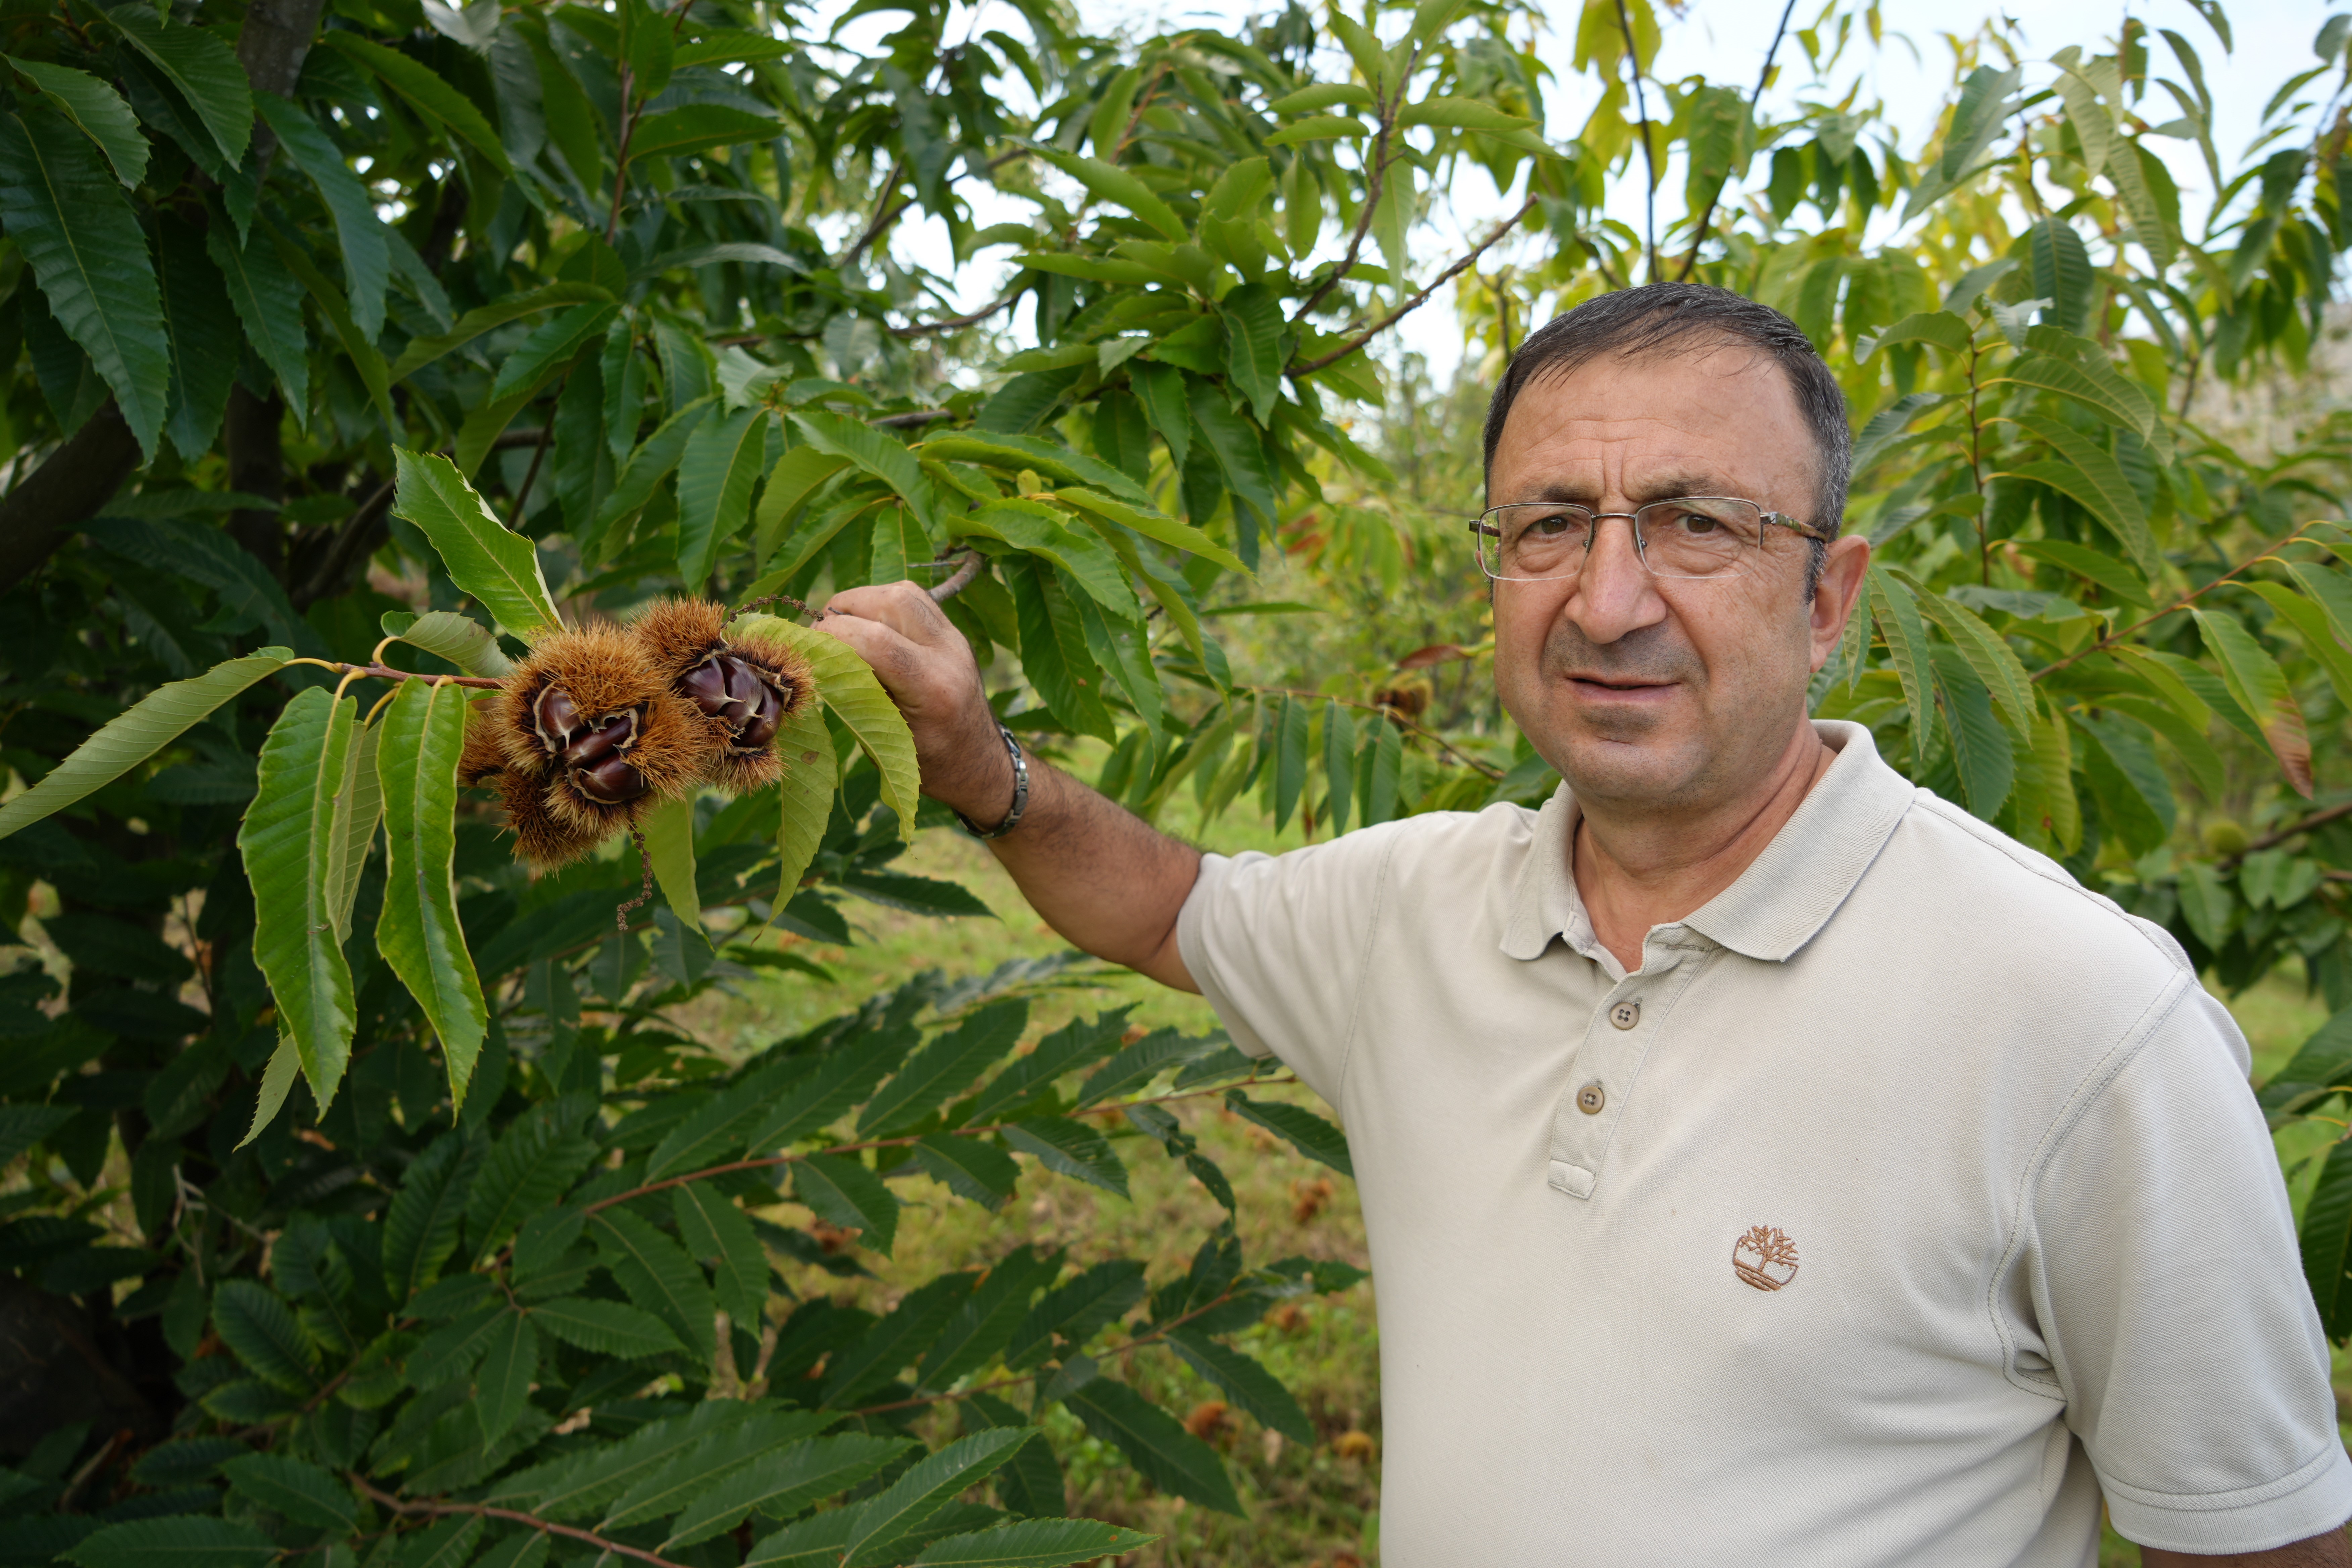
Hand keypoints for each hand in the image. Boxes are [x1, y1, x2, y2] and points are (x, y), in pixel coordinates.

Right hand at [815, 581, 1015, 822]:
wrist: (978, 762)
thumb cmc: (929, 764)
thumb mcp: (883, 744)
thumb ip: (853, 699)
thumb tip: (812, 661)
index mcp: (934, 690)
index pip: (876, 641)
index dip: (832, 635)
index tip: (808, 648)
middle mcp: (950, 656)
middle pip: (894, 601)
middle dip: (847, 608)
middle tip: (824, 635)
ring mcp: (955, 640)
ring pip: (904, 593)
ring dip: (864, 602)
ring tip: (843, 628)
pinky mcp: (953, 633)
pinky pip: (915, 600)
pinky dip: (883, 605)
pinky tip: (868, 626)